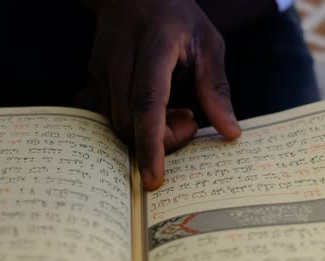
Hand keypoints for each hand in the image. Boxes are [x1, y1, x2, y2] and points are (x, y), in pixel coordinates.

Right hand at [89, 0, 240, 189]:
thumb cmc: (177, 18)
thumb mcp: (208, 43)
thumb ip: (216, 89)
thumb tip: (230, 133)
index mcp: (154, 44)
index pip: (147, 101)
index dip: (151, 142)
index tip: (155, 178)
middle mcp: (120, 57)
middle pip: (128, 121)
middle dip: (158, 141)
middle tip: (188, 123)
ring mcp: (101, 68)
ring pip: (116, 123)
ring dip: (147, 133)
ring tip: (174, 111)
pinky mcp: (93, 78)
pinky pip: (111, 116)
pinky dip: (135, 124)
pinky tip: (154, 108)